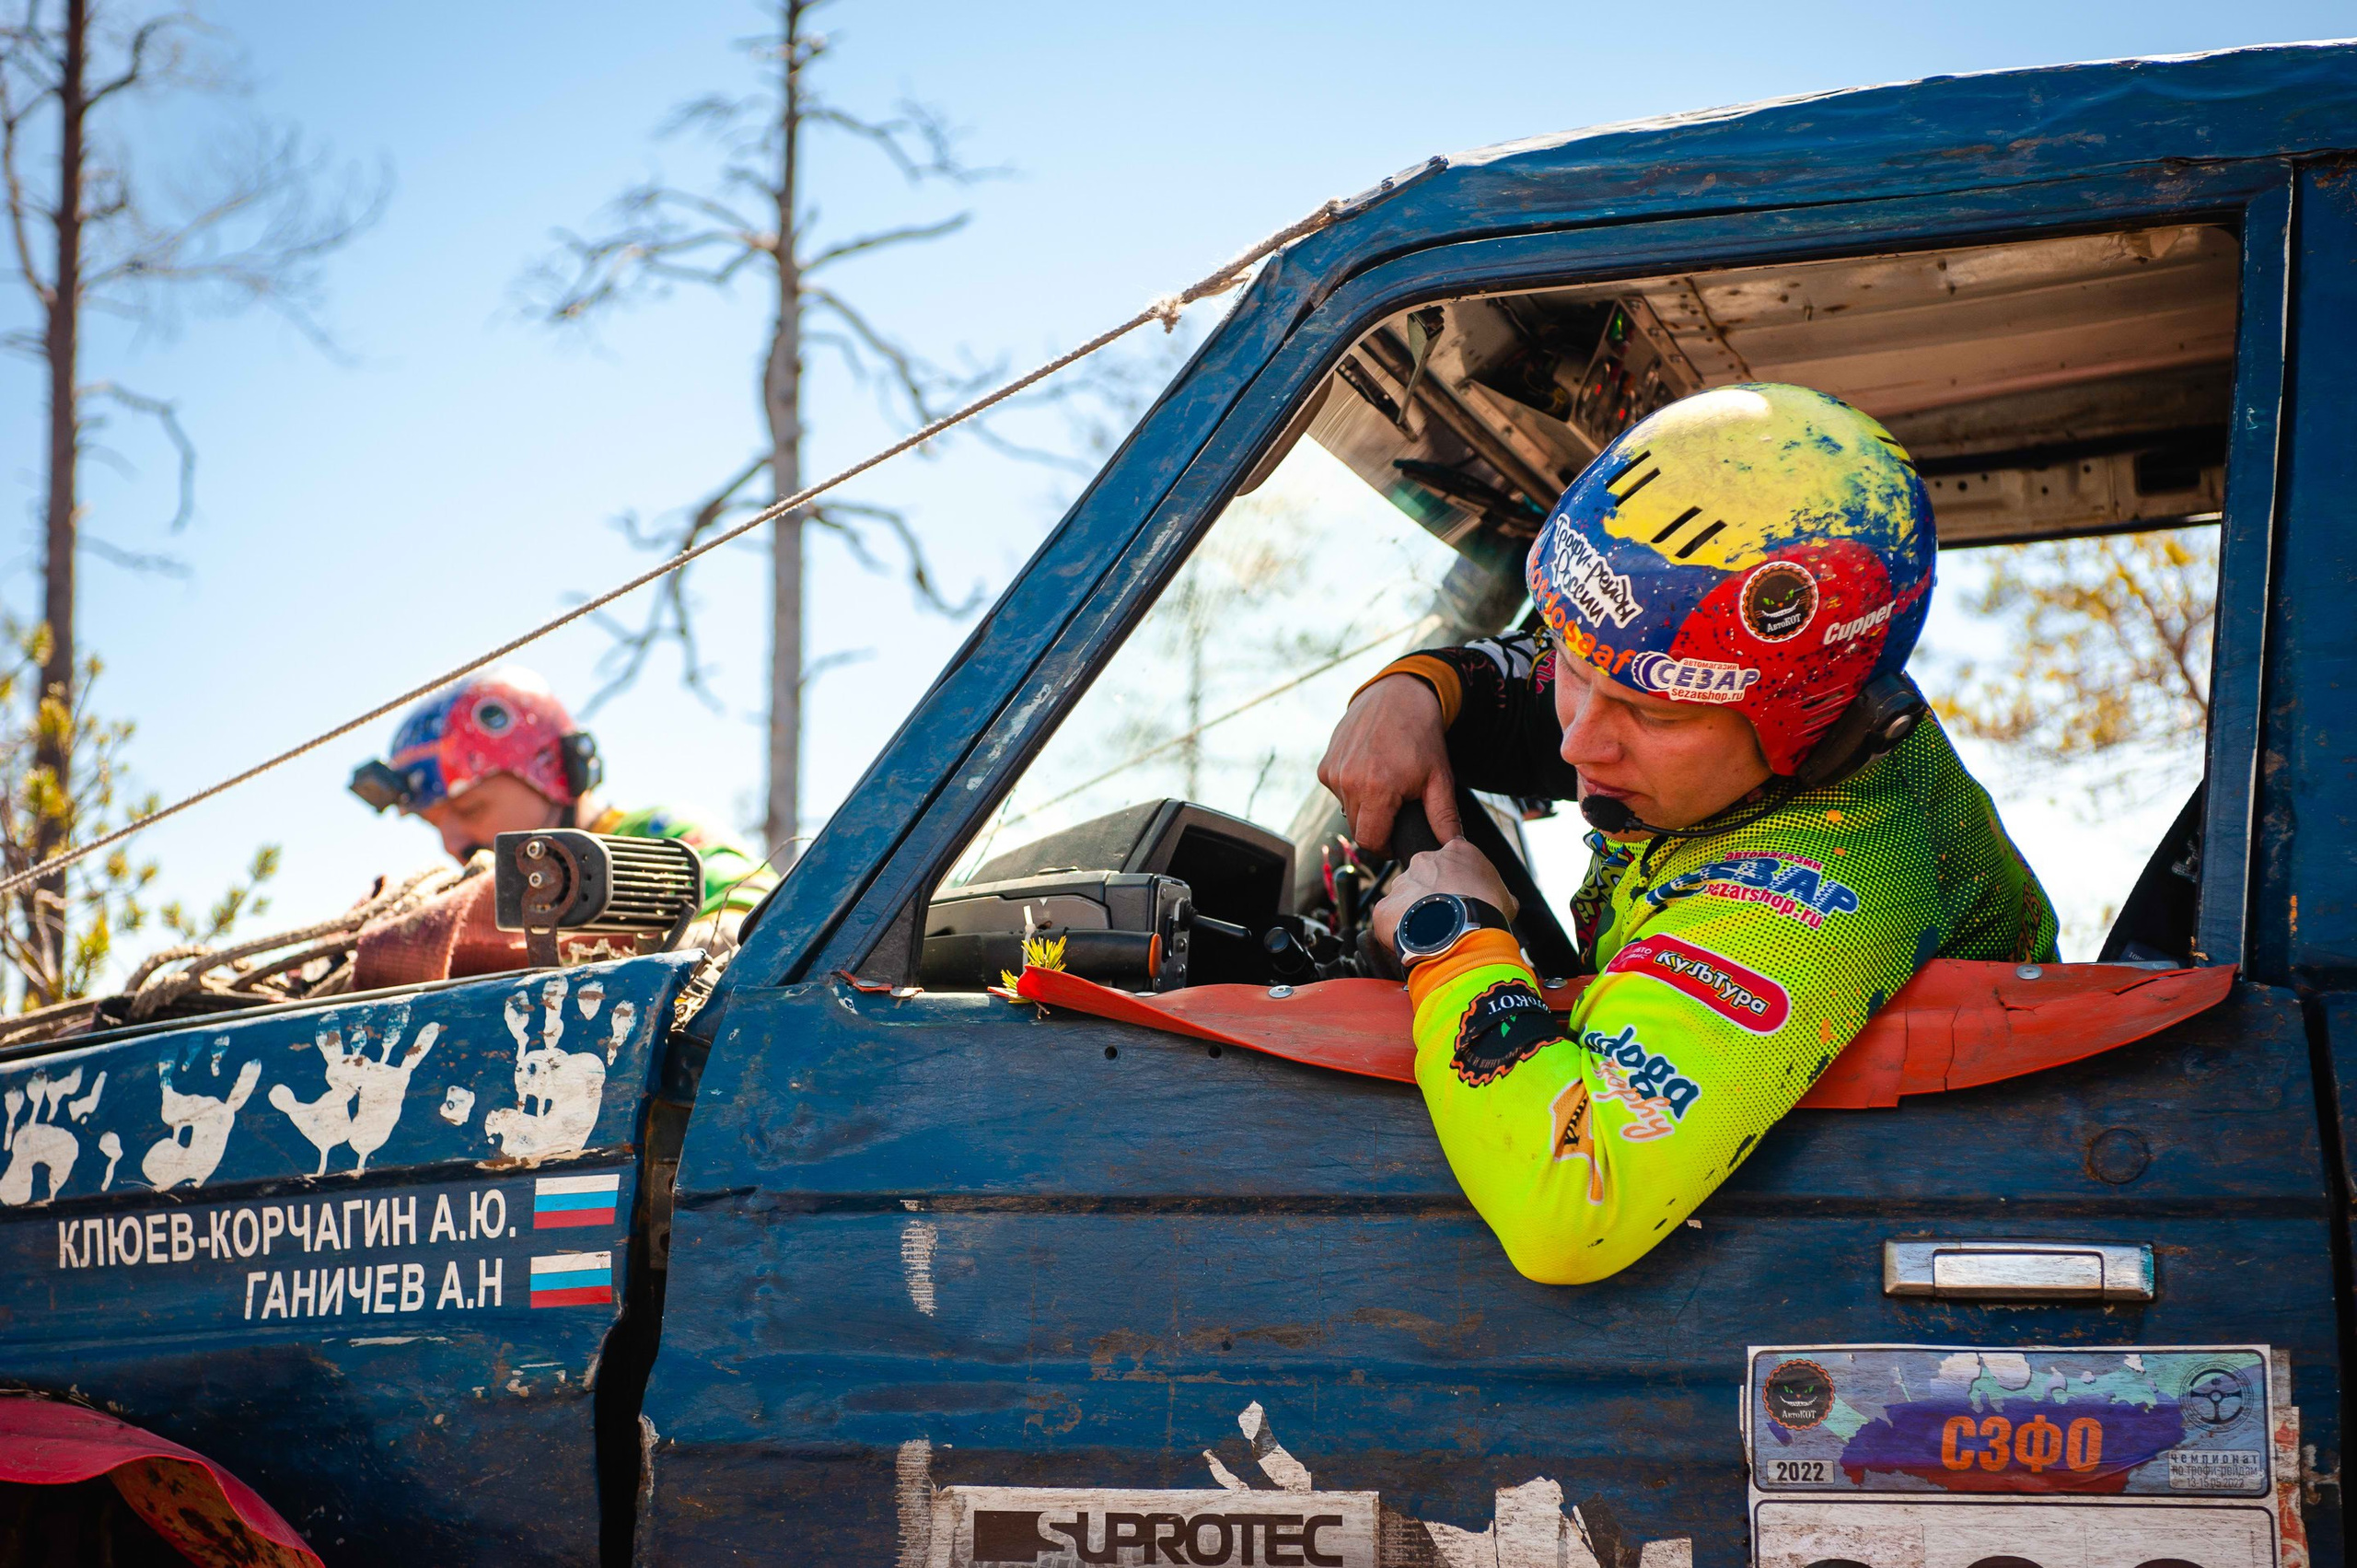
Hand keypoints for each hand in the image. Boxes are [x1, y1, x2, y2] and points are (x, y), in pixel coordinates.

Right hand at [1316, 675, 1464, 854]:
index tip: (1397, 837)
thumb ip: (1444, 817)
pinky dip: (1353, 790)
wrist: (1397, 696)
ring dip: (1365, 807)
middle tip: (1396, 808)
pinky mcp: (1325, 766)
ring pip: (1347, 811)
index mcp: (1376, 788)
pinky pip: (1338, 793)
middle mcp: (1348, 781)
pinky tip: (1369, 772)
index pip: (1370, 840)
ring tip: (1384, 785)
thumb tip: (1455, 847)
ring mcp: (1333, 773)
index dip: (1386, 846)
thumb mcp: (1439, 778)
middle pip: (1358, 828)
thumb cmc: (1420, 736)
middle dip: (1377, 826)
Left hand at [1369, 839, 1518, 956]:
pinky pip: (1389, 921)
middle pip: (1424, 878)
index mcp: (1456, 852)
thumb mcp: (1506, 899)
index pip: (1452, 860)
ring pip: (1405, 899)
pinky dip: (1398, 933)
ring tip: (1430, 936)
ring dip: (1414, 914)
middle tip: (1444, 919)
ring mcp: (1402, 883)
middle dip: (1432, 897)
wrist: (1461, 935)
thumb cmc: (1487, 915)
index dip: (1456, 881)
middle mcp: (1424, 861)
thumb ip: (1498, 893)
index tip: (1459, 897)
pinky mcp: (1385, 907)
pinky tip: (1414, 945)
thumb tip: (1501, 902)